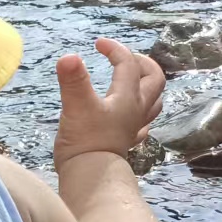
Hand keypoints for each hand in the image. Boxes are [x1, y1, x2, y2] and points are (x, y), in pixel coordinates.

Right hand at [54, 38, 164, 166]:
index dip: (114, 49)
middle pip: (153, 80)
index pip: (127, 64)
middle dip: (142, 63)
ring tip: (133, 80)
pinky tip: (131, 114)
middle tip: (124, 58)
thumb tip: (68, 57)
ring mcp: (133, 127)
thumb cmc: (85, 141)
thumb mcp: (76, 107)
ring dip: (147, 86)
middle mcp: (136, 109)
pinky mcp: (125, 142)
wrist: (91, 177)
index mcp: (126, 96)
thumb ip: (73, 81)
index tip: (98, 44)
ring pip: (153, 101)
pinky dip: (140, 113)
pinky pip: (142, 123)